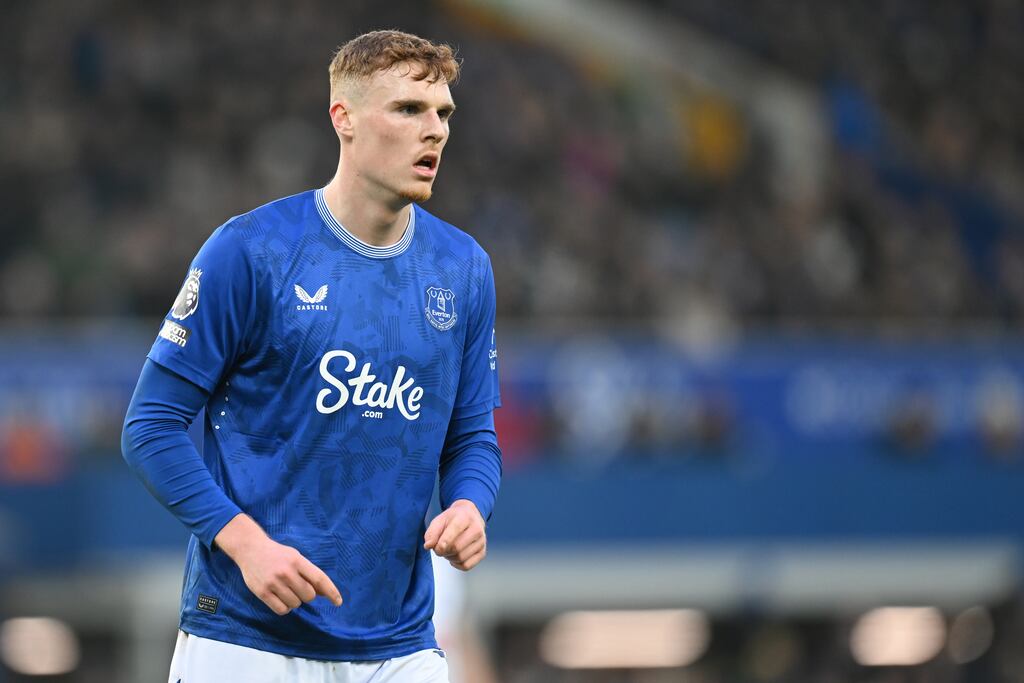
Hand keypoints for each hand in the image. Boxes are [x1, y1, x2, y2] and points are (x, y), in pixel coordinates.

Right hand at [214, 514, 342, 614]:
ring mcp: (274, 583)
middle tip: (298, 588)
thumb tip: (324, 593)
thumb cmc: (277, 554)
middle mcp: (286, 572)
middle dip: (307, 595)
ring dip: (294, 601)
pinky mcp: (262, 592)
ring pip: (295, 604)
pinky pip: (282, 610)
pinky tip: (280, 598)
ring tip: (286, 590)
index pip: (319, 579)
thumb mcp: (295, 557)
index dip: (331, 592)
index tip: (338, 602)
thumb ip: (309, 574)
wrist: (250, 549)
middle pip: (309, 596)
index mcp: (297, 561)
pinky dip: (285, 608)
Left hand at [423, 499, 486, 570]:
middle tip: (440, 548)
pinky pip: (467, 566)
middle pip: (457, 548)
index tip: (436, 547)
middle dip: (444, 551)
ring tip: (448, 550)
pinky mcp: (482, 552)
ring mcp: (481, 541)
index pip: (454, 532)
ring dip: (449, 558)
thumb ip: (431, 533)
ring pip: (461, 558)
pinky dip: (457, 564)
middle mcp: (477, 529)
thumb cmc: (453, 519)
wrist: (470, 516)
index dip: (442, 543)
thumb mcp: (439, 520)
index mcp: (465, 517)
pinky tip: (454, 556)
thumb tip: (428, 546)